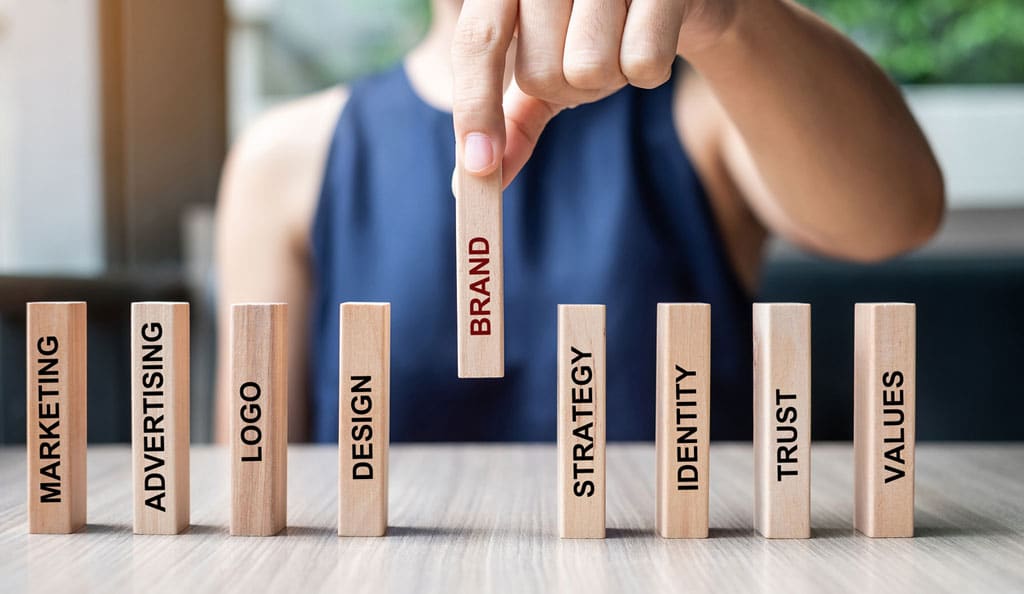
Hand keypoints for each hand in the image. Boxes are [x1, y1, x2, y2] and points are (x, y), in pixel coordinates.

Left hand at [451, 0, 739, 186]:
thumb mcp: (547, 70)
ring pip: (588, 68)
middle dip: (569, 88)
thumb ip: (509, 120)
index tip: (480, 167)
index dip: (475, 107)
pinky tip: (656, 40)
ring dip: (610, 78)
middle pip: (539, 72)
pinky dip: (650, 72)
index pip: (476, 42)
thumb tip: (470, 183)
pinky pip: (642, 61)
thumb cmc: (600, 31)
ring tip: (622, 45)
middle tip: (590, 60)